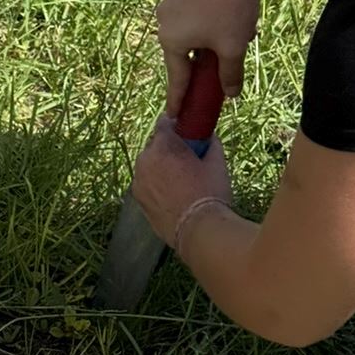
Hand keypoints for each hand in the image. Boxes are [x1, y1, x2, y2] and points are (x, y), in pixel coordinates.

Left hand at [132, 115, 232, 246]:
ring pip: (148, 165)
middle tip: (186, 158)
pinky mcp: (138, 199)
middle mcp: (145, 160)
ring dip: (160, 166)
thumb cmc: (210, 193)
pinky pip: (146, 183)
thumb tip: (209, 136)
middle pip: (155, 145)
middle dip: (168, 148)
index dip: (176, 125)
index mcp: (163, 146)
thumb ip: (211, 143)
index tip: (185, 131)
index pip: (164, 123)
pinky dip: (155, 184)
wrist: (198, 230)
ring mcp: (138, 181)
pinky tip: (172, 194)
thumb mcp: (216, 163)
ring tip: (180, 179)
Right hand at [155, 0, 261, 111]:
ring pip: (190, 33)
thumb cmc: (232, 8)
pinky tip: (231, 17)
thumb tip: (230, 94)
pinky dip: (208, 24)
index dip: (178, 99)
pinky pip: (193, 16)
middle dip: (202, 64)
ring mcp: (171, 3)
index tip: (173, 115)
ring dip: (209, 42)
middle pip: (184, 54)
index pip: (177, 78)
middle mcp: (164, 22)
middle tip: (216, 75)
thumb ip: (230, 74)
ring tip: (236, 38)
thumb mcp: (234, 47)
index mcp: (171, 41)